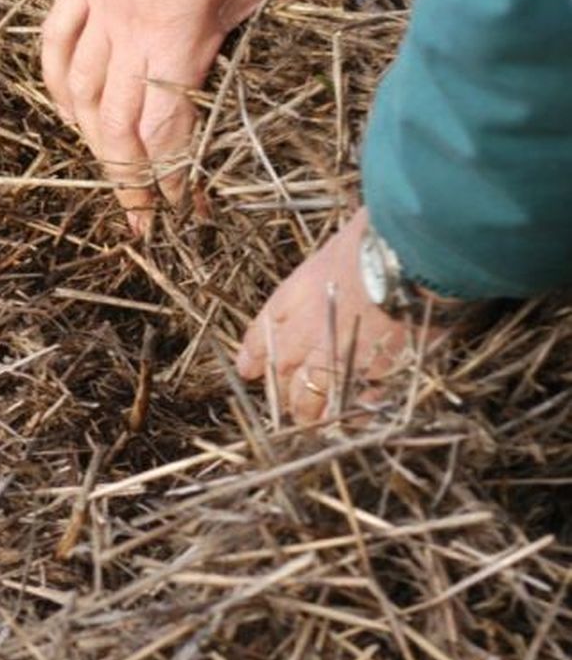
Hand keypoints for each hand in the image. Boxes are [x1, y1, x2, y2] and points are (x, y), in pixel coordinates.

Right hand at [41, 0, 332, 233]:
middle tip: (142, 221)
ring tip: (109, 173)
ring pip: (80, 96)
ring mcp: (98, 11)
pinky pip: (56, 45)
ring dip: (92, 143)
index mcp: (174, 40)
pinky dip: (58, 85)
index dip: (172, 179)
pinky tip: (66, 108)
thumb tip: (340, 9)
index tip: (184, 209)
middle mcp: (127, 37)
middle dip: (129, 183)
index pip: (166, 131)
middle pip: (115, 130)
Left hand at [235, 209, 438, 422]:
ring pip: (309, 397)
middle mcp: (305, 333)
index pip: (261, 333)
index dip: (254, 353)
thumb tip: (345, 264)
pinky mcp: (370, 375)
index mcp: (293, 297)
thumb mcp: (342, 246)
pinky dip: (350, 413)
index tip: (248, 368)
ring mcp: (335, 358)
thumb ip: (334, 269)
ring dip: (309, 411)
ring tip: (310, 422)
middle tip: (286, 405)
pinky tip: (350, 420)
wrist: (411, 259)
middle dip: (282, 390)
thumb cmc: (380, 238)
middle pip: (282, 372)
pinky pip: (352, 404)